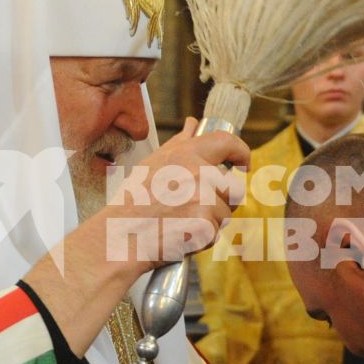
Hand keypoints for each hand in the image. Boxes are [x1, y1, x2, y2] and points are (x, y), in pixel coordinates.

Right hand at [24, 119, 250, 355]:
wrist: (120, 236)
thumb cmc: (131, 202)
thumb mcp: (152, 163)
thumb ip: (180, 144)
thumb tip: (194, 124)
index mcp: (187, 154)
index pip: (226, 142)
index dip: (241, 152)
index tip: (243, 163)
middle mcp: (199, 173)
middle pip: (232, 187)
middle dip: (222, 200)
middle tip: (197, 208)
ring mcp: (203, 199)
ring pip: (225, 213)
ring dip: (209, 222)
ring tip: (180, 223)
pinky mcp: (205, 225)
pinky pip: (216, 233)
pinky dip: (201, 238)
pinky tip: (179, 235)